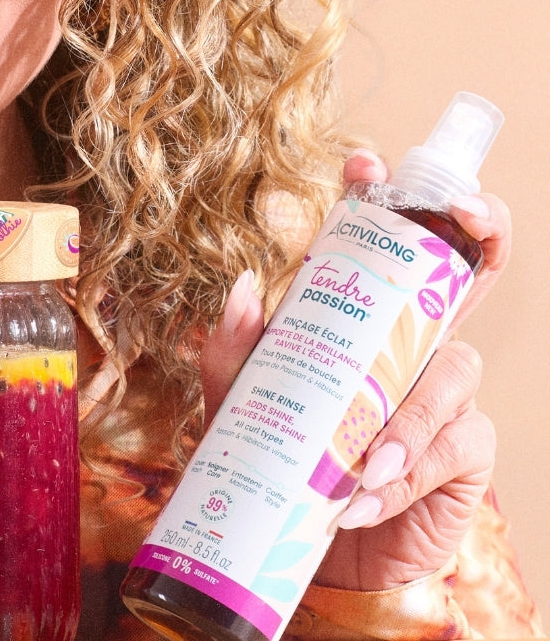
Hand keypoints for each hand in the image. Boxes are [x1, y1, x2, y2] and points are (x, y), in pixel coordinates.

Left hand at [200, 150, 508, 590]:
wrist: (312, 549)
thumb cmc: (283, 458)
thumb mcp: (243, 402)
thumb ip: (235, 350)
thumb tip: (243, 287)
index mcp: (363, 319)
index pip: (386, 245)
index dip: (390, 196)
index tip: (365, 164)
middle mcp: (413, 343)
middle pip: (464, 273)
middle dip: (478, 229)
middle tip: (464, 210)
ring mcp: (445, 394)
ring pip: (454, 368)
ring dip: (409, 411)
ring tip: (362, 459)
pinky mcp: (464, 452)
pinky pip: (450, 445)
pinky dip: (406, 470)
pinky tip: (367, 492)